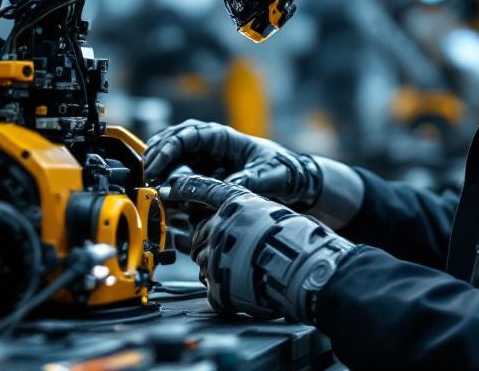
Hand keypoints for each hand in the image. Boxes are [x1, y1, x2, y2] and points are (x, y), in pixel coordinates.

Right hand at [143, 120, 362, 227]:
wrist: (293, 183)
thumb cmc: (282, 171)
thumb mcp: (269, 176)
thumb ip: (249, 180)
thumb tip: (228, 187)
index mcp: (223, 137)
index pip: (187, 134)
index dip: (168, 147)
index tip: (157, 165)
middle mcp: (210, 146)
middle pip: (173, 142)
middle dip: (158, 156)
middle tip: (149, 175)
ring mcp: (205, 161)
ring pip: (173, 160)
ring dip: (161, 171)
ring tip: (154, 186)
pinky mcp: (204, 179)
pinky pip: (181, 178)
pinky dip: (170, 185)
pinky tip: (165, 196)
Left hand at [160, 174, 354, 322]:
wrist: (308, 271)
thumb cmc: (300, 243)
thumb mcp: (272, 215)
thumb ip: (248, 216)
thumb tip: (232, 222)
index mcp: (238, 203)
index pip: (204, 189)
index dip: (186, 187)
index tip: (170, 186)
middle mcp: (222, 224)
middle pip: (200, 234)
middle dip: (209, 244)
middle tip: (230, 253)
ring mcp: (216, 252)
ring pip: (204, 262)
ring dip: (217, 269)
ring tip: (242, 273)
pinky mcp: (215, 281)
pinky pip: (212, 288)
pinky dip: (224, 292)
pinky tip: (242, 289)